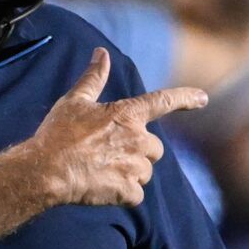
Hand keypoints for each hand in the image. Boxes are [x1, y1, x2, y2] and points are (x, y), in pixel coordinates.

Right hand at [17, 49, 207, 206]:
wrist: (45, 170)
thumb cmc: (58, 134)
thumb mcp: (74, 101)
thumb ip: (93, 78)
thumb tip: (101, 53)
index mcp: (127, 114)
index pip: (162, 102)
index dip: (185, 98)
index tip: (203, 98)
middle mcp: (138, 139)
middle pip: (154, 149)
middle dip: (138, 153)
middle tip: (108, 155)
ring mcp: (135, 166)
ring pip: (144, 172)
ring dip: (129, 174)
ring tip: (100, 171)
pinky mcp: (128, 190)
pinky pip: (136, 195)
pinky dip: (123, 194)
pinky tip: (102, 189)